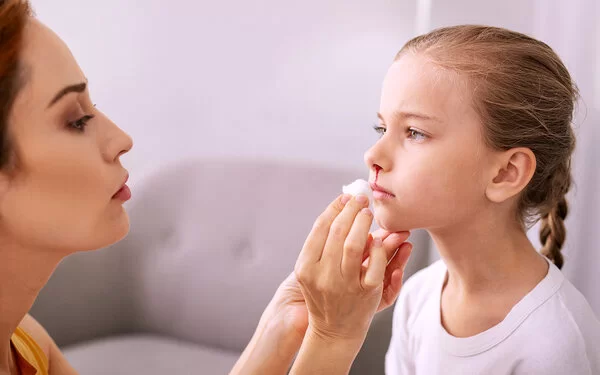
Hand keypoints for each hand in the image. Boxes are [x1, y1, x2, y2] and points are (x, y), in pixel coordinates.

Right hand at [294, 194, 411, 343]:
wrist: (333, 331)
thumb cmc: (322, 294)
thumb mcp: (311, 271)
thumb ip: (321, 244)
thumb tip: (340, 207)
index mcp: (306, 267)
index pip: (320, 228)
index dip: (334, 208)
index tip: (345, 197)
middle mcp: (322, 275)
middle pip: (337, 232)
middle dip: (351, 210)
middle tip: (360, 200)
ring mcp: (344, 285)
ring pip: (354, 245)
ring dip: (363, 223)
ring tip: (368, 213)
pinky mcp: (365, 293)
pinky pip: (374, 264)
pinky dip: (378, 249)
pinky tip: (378, 239)